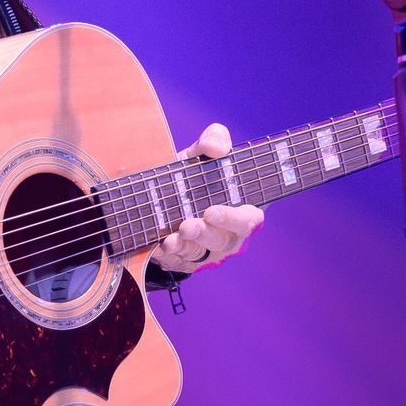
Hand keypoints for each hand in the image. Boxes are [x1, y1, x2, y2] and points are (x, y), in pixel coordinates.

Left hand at [155, 122, 264, 274]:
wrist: (164, 195)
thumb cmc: (194, 177)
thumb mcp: (201, 156)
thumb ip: (213, 142)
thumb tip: (216, 145)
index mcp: (240, 212)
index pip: (247, 220)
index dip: (232, 219)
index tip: (212, 212)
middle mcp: (226, 236)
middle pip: (221, 241)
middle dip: (203, 234)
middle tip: (187, 225)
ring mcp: (206, 251)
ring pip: (198, 254)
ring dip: (184, 247)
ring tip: (170, 239)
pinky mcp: (185, 261)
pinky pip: (179, 263)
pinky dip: (169, 256)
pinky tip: (159, 247)